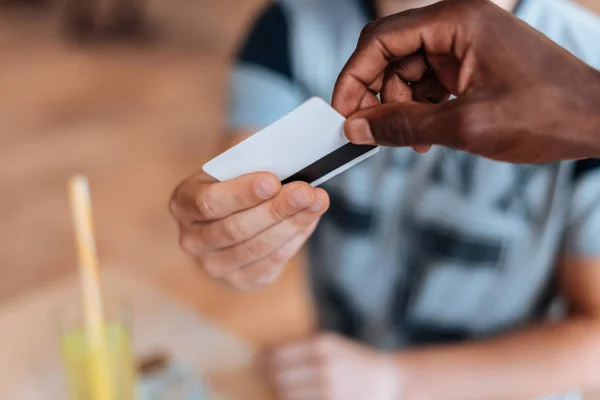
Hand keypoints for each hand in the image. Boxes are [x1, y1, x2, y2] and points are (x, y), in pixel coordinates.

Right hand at [169, 171, 328, 289]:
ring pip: (257, 248)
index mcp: (183, 203)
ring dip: (292, 224)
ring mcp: (214, 265)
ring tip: (316, 203)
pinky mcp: (240, 281)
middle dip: (276, 209)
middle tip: (306, 192)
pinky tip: (309, 220)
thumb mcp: (231, 168)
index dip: (242, 193)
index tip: (272, 181)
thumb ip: (250, 166)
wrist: (226, 218)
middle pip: (236, 229)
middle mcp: (192, 240)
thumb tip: (288, 168)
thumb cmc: (232, 184)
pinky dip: (294, 240)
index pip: (209, 203)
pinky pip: (271, 263)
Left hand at [263, 333, 401, 399]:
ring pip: (286, 394)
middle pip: (279, 376)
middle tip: (260, 374)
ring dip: (277, 391)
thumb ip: (306, 348)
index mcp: (323, 345)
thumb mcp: (333, 345)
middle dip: (266, 376)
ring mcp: (328, 389)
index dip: (263, 359)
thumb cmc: (355, 362)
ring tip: (276, 386)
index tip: (256, 360)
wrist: (388, 382)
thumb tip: (269, 355)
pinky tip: (290, 396)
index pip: (279, 354)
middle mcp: (324, 366)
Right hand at [332, 0, 599, 162]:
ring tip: (414, 141)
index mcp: (456, 20)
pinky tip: (429, 135)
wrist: (596, 121)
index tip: (342, 112)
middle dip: (377, 96)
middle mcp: (457, 23)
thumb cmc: (547, 114)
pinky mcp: (470, 63)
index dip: (354, 76)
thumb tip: (355, 128)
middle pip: (390, 55)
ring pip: (406, 73)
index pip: (381, 39)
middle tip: (370, 132)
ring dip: (400, 108)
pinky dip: (420, 110)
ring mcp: (464, 43)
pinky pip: (427, 84)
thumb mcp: (466, 126)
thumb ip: (403, 126)